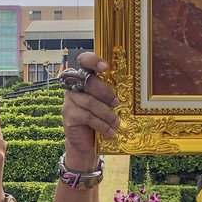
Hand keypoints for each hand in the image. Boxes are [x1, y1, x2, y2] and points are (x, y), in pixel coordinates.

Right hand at [61, 52, 120, 170]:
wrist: (87, 141)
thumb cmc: (100, 118)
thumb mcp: (106, 103)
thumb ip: (111, 93)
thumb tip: (133, 92)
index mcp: (85, 77)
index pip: (84, 61)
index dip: (93, 60)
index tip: (105, 67)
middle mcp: (74, 85)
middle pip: (88, 81)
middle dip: (105, 92)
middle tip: (117, 103)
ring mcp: (69, 100)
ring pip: (89, 102)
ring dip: (106, 113)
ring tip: (116, 123)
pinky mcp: (68, 115)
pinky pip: (87, 117)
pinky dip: (101, 125)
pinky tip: (110, 132)